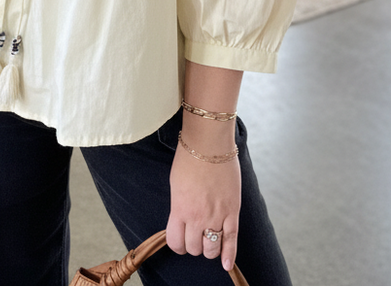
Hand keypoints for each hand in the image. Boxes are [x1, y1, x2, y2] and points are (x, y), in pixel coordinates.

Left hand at [166, 139, 240, 271]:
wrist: (209, 143)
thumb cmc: (189, 158)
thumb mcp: (175, 185)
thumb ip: (179, 206)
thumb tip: (183, 221)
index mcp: (179, 209)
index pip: (175, 242)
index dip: (177, 244)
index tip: (180, 239)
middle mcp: (197, 217)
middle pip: (194, 248)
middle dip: (193, 245)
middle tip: (196, 235)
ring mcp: (216, 216)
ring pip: (211, 249)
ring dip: (209, 249)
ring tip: (209, 240)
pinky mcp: (232, 212)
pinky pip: (231, 240)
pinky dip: (229, 255)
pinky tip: (226, 264)